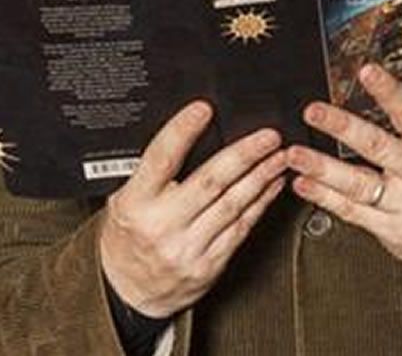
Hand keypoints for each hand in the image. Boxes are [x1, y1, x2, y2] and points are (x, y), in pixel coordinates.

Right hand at [99, 101, 287, 317]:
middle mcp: (162, 225)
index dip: (183, 131)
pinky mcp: (209, 265)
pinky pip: (240, 229)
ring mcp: (188, 248)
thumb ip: (149, 174)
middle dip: (243, 155)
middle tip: (267, 136)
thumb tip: (184, 135)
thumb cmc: (127, 237)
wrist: (127, 290)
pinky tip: (270, 186)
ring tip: (278, 156)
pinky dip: (259, 204)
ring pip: (232, 205)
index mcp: (135, 203)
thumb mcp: (122, 199)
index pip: (160, 159)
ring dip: (260, 177)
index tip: (203, 110)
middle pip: (210, 182)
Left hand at [286, 63, 401, 282]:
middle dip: (342, 127)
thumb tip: (381, 90)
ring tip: (295, 153)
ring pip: (357, 183)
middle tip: (314, 111)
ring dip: (321, 166)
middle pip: (377, 147)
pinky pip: (351, 211)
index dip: (389, 92)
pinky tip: (303, 183)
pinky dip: (323, 196)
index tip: (367, 71)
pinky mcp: (390, 229)